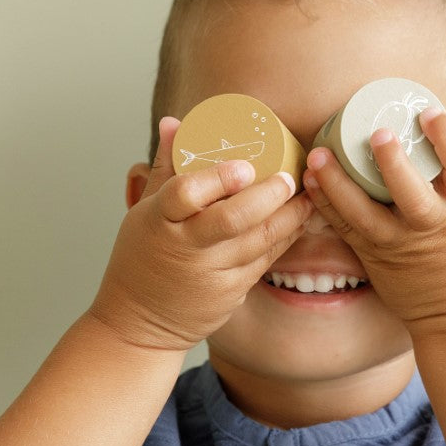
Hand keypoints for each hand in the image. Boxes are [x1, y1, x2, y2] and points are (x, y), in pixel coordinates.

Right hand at [89, 117, 313, 349]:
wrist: (139, 322)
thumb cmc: (141, 258)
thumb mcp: (144, 211)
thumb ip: (165, 167)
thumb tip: (175, 122)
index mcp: (159, 220)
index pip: (184, 193)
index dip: (217, 179)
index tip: (244, 166)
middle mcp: (186, 246)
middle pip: (232, 218)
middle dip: (268, 196)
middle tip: (289, 178)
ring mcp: (211, 272)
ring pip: (258, 240)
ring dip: (289, 217)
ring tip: (307, 195)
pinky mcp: (231, 292)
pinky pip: (265, 260)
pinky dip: (285, 239)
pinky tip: (299, 221)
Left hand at [303, 108, 445, 337]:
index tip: (432, 113)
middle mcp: (430, 225)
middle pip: (412, 195)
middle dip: (393, 165)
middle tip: (377, 134)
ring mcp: (398, 242)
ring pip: (364, 214)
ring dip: (338, 184)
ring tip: (319, 155)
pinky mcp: (373, 255)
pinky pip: (345, 227)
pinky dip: (326, 203)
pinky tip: (310, 180)